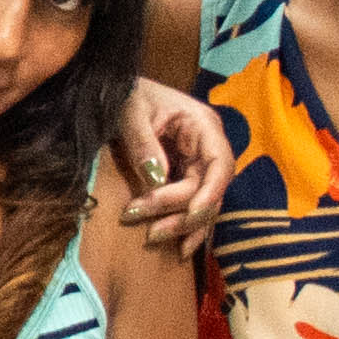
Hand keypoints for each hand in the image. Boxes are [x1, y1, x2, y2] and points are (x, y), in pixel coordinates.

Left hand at [112, 78, 230, 246]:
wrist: (118, 89)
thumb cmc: (127, 93)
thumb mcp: (131, 112)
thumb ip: (144, 144)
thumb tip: (156, 180)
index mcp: (203, 126)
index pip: (220, 165)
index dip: (210, 192)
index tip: (192, 212)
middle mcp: (208, 147)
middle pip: (209, 190)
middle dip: (183, 213)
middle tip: (149, 229)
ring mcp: (198, 163)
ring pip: (203, 203)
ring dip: (182, 224)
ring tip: (153, 237)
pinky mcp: (185, 176)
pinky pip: (192, 205)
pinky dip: (184, 225)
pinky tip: (178, 249)